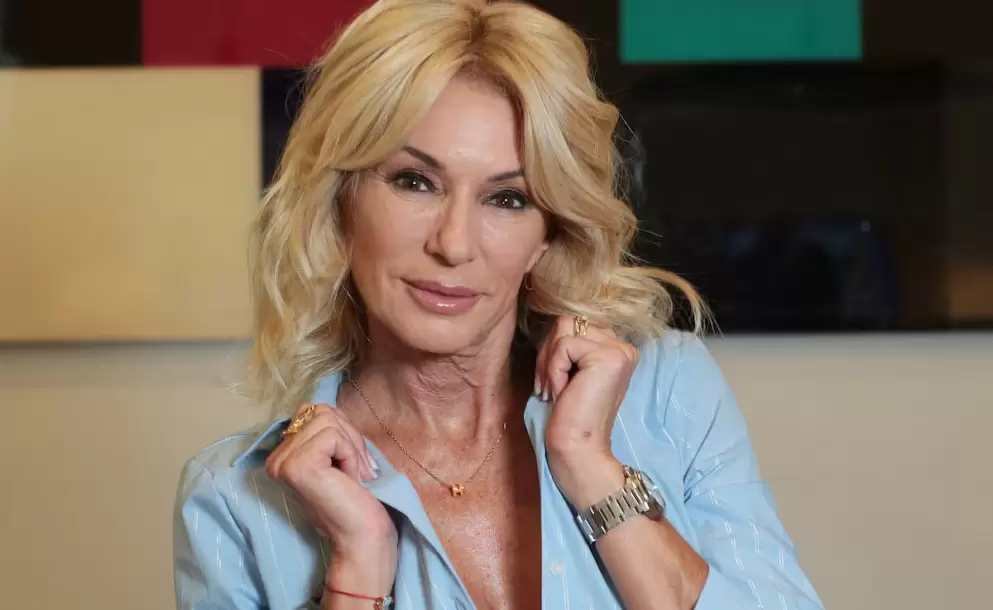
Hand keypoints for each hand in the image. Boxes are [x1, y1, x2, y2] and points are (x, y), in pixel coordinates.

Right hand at [265, 403, 396, 591]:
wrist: (362, 535)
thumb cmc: (355, 497)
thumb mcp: (335, 455)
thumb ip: (324, 431)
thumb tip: (321, 407)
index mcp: (281, 455)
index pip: (313, 411)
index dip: (342, 430)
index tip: (350, 463)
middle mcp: (275, 458)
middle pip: (321, 412)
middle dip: (349, 436)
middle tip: (356, 470)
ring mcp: (283, 462)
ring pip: (329, 420)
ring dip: (352, 447)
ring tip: (352, 476)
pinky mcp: (298, 466)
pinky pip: (333, 435)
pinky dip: (351, 454)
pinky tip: (350, 479)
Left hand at [535, 316, 638, 507]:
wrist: (579, 450)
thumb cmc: (568, 416)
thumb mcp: (569, 371)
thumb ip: (569, 345)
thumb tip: (556, 320)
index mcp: (617, 349)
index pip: (574, 324)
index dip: (554, 351)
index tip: (553, 384)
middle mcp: (624, 347)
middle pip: (567, 321)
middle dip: (548, 353)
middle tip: (549, 388)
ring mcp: (619, 351)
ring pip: (564, 328)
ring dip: (549, 361)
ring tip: (554, 390)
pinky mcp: (607, 357)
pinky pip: (563, 345)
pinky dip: (553, 370)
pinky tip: (561, 394)